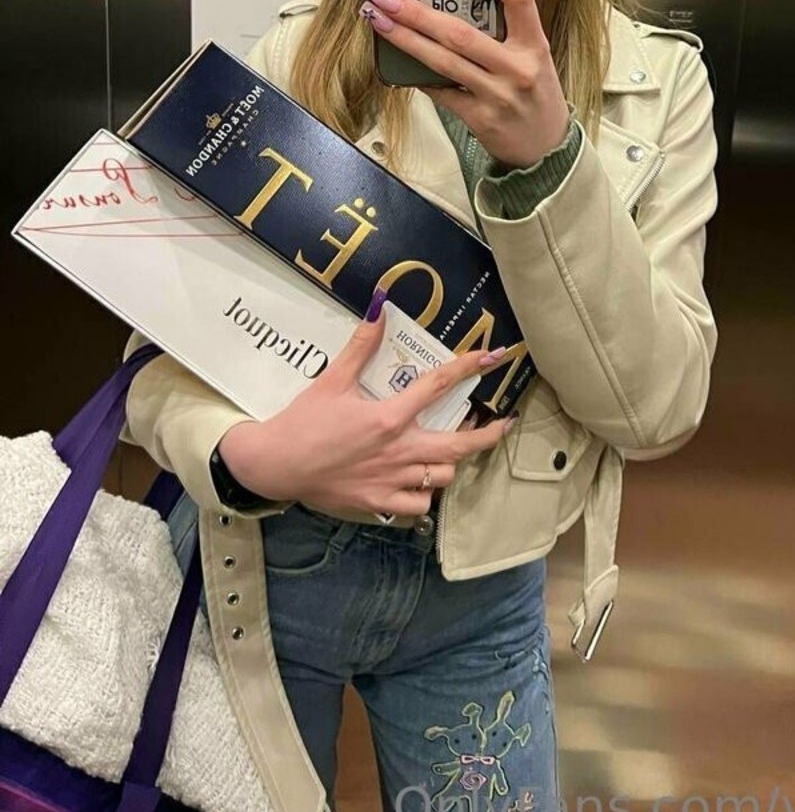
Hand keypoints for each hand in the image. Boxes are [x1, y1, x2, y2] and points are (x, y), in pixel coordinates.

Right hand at [217, 307, 514, 517]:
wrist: (275, 466)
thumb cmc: (303, 422)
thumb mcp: (332, 379)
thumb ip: (361, 345)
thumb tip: (379, 306)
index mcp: (390, 417)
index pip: (439, 385)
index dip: (469, 367)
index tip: (492, 358)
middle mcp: (399, 451)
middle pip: (460, 446)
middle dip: (489, 434)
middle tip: (503, 424)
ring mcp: (392, 482)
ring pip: (443, 477)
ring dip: (450, 463)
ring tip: (450, 450)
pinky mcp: (380, 504)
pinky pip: (419, 505)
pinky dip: (424, 494)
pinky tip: (419, 481)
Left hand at [360, 0, 571, 168]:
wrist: (546, 149)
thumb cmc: (534, 93)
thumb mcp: (534, 56)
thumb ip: (506, 29)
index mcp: (536, 44)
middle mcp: (518, 68)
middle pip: (461, 33)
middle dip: (417, 12)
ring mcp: (497, 95)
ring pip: (443, 61)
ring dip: (406, 38)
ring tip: (378, 18)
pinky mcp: (480, 118)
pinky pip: (441, 91)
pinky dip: (417, 74)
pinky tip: (396, 60)